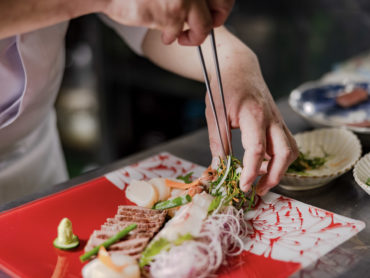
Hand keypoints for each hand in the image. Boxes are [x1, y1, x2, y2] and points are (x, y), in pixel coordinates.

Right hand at [103, 0, 233, 44]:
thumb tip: (204, 10)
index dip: (220, 6)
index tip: (212, 15)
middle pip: (223, 4)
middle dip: (213, 22)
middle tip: (200, 29)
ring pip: (204, 25)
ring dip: (193, 38)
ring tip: (177, 37)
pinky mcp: (173, 10)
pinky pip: (182, 32)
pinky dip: (172, 38)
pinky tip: (162, 34)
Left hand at [206, 47, 298, 195]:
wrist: (239, 68)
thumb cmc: (224, 88)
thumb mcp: (215, 114)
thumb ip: (218, 142)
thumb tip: (219, 168)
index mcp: (254, 114)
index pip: (257, 150)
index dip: (250, 172)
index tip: (243, 187)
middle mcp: (272, 118)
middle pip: (285, 153)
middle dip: (274, 177)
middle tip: (257, 190)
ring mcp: (278, 119)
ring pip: (290, 150)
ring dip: (279, 169)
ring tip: (259, 179)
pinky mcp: (279, 122)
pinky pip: (286, 144)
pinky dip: (278, 159)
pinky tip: (262, 163)